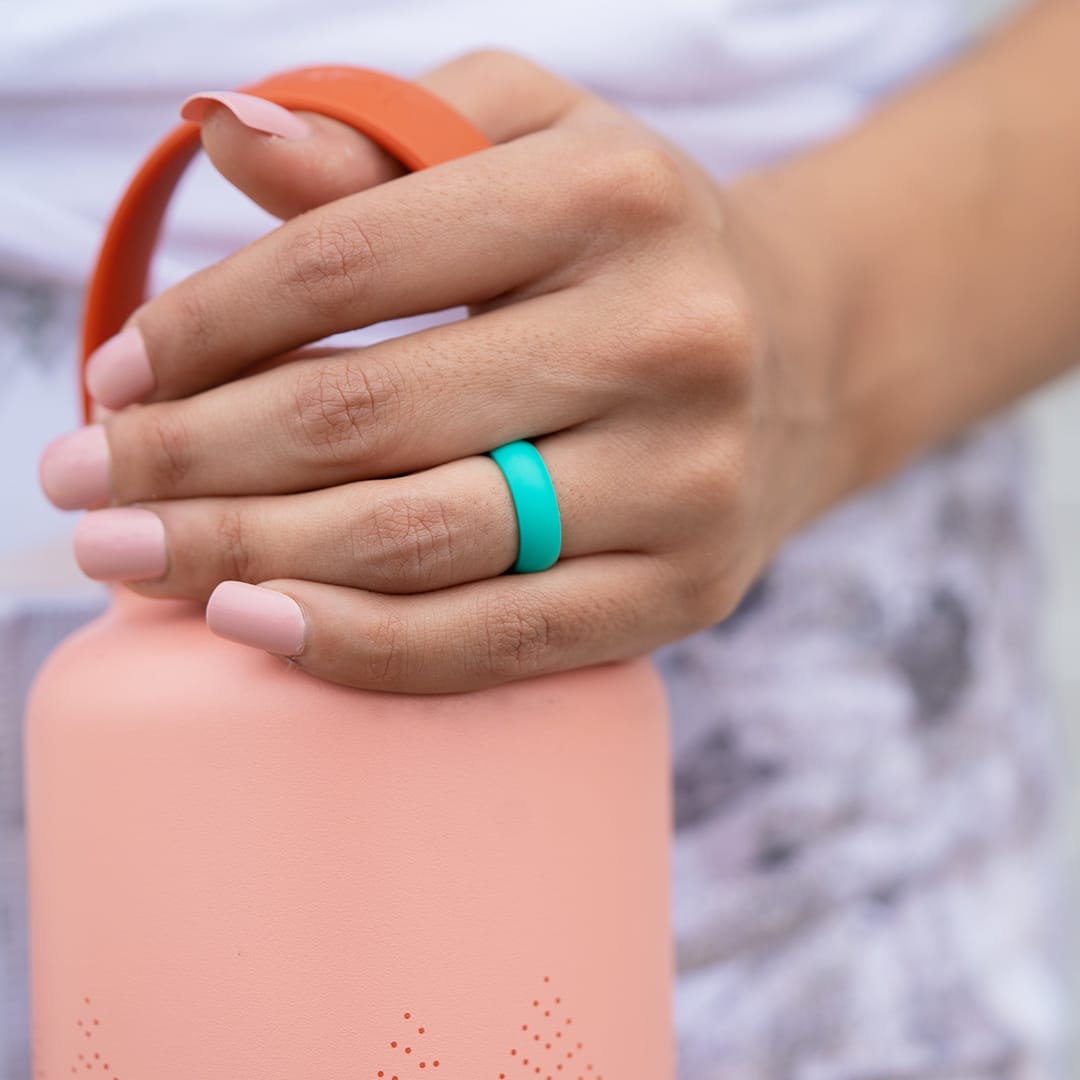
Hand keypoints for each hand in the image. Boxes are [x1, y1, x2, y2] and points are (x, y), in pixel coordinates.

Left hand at [40, 51, 842, 692]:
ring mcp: (687, 480)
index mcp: (610, 195)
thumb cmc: (623, 248)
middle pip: (373, 418)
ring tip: (137, 562)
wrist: (792, 356)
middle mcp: (666, 336)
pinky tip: (257, 625)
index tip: (115, 377)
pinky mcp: (686, 592)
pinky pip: (498, 638)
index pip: (352, 259)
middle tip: (82, 490)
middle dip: (194, 460)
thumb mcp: (522, 149)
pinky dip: (364, 645)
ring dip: (249, 558)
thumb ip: (376, 144)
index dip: (207, 326)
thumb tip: (221, 136)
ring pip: (425, 541)